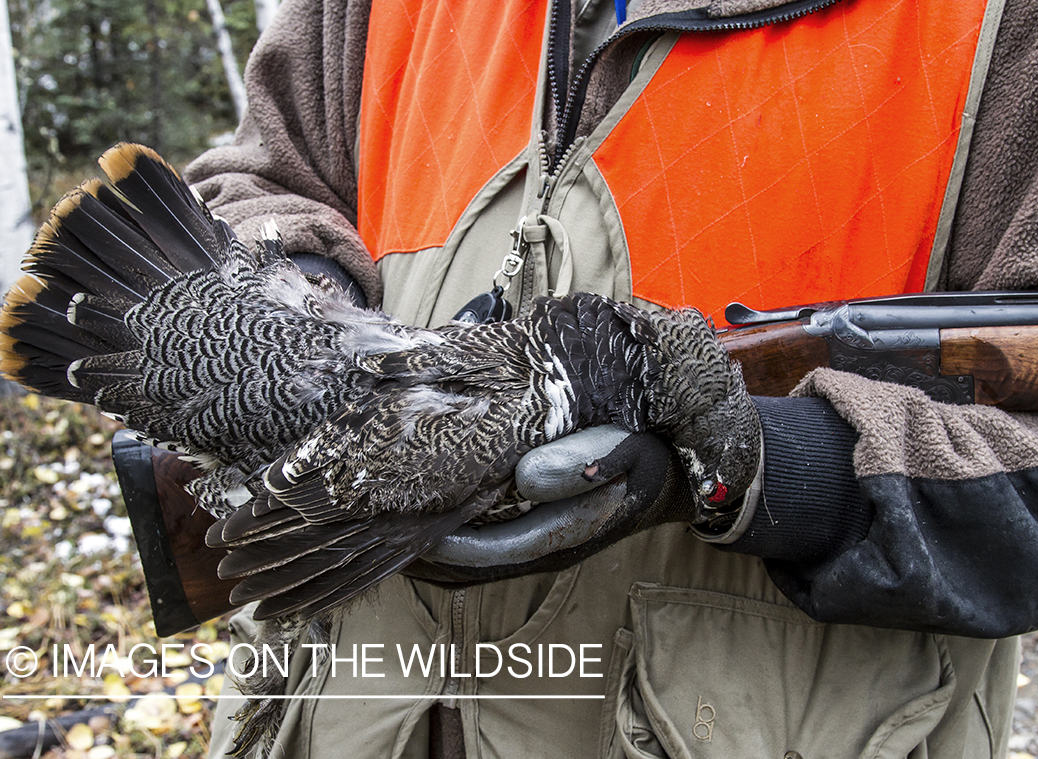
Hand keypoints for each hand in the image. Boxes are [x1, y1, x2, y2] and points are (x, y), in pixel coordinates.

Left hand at [404, 426, 702, 584]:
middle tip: (362, 527)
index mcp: (554, 534)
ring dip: (421, 546)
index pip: (474, 550)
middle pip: (456, 566)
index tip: (387, 519)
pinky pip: (475, 543)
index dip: (426, 541)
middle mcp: (536, 548)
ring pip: (462, 560)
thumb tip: (524, 477)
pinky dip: (442, 534)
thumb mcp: (627, 454)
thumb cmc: (649, 460)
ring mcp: (532, 543)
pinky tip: (417, 513)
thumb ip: (582, 465)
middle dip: (410, 551)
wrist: (675, 475)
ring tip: (376, 525)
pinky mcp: (531, 531)